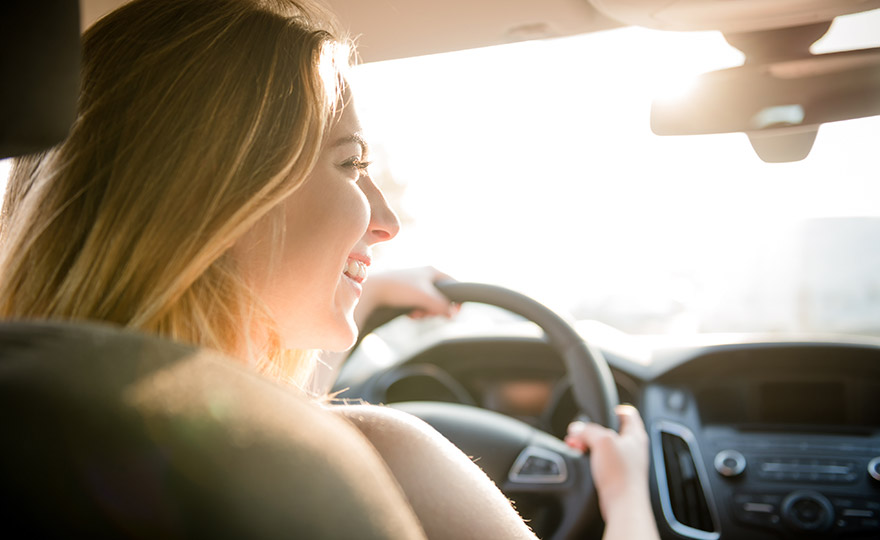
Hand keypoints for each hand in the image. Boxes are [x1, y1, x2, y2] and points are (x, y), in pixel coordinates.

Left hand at [355, 266, 458, 325]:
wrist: (373, 290)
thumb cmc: (399, 289)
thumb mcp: (424, 297)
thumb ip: (442, 306)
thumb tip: (453, 314)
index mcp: (432, 271)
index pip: (454, 284)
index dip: (456, 300)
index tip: (454, 313)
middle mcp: (425, 275)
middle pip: (441, 297)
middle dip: (436, 309)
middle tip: (428, 315)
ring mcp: (415, 284)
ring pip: (429, 303)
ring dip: (425, 312)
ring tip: (415, 314)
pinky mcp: (405, 293)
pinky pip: (418, 305)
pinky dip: (416, 311)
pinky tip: (409, 314)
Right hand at [564, 405, 657, 538]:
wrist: (622, 505)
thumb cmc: (620, 474)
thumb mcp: (602, 441)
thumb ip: (587, 430)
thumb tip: (576, 429)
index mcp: (635, 435)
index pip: (628, 413)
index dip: (613, 409)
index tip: (599, 412)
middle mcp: (633, 448)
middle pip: (611, 429)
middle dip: (592, 430)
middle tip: (580, 432)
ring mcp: (625, 462)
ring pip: (604, 446)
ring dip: (589, 444)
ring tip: (577, 445)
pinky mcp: (617, 475)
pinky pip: (602, 460)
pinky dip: (591, 458)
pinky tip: (582, 460)